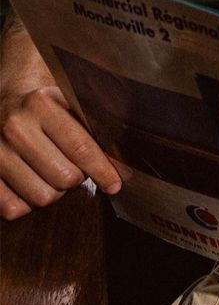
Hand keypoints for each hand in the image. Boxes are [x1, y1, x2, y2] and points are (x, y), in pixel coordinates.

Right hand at [1, 53, 120, 220]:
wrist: (1, 96)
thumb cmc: (42, 100)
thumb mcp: (66, 96)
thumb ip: (90, 118)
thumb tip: (120, 153)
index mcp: (39, 104)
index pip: (80, 147)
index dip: (102, 170)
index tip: (114, 184)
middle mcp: (14, 128)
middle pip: (64, 177)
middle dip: (78, 177)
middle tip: (78, 168)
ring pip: (42, 197)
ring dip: (56, 191)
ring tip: (55, 172)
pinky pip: (13, 209)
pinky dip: (29, 204)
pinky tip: (34, 184)